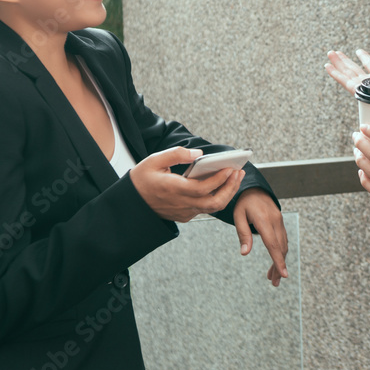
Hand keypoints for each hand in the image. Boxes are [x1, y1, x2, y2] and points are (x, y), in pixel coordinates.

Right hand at [129, 147, 244, 222]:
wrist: (131, 203)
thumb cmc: (142, 179)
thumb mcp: (154, 160)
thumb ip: (177, 154)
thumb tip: (198, 153)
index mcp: (174, 189)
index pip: (204, 188)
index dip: (220, 179)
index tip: (230, 168)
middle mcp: (181, 204)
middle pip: (214, 202)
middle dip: (230, 187)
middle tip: (239, 172)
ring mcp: (184, 212)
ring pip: (212, 208)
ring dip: (226, 193)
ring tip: (234, 178)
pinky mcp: (184, 216)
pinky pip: (204, 209)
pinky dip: (216, 198)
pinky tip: (221, 185)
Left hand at [233, 188, 288, 286]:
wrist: (253, 187)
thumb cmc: (243, 201)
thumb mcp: (238, 216)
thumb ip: (243, 234)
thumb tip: (244, 253)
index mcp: (264, 220)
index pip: (273, 244)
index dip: (278, 261)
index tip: (283, 275)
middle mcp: (275, 221)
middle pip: (280, 248)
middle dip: (279, 266)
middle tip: (275, 282)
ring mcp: (280, 221)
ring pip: (283, 245)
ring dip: (280, 261)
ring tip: (273, 277)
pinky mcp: (280, 222)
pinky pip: (282, 239)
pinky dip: (280, 252)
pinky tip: (276, 260)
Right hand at [325, 49, 369, 95]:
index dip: (364, 57)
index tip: (359, 51)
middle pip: (355, 68)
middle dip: (345, 60)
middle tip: (335, 52)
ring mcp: (363, 86)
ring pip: (348, 72)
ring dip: (338, 63)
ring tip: (330, 54)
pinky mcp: (358, 90)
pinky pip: (345, 81)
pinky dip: (336, 74)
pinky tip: (328, 67)